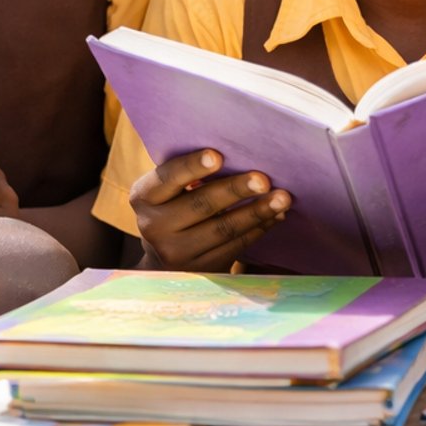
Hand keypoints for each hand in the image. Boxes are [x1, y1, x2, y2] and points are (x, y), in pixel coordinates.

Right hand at [128, 147, 289, 271]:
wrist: (164, 257)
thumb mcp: (166, 191)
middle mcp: (153, 226)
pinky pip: (235, 247)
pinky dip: (258, 229)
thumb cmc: (172, 206)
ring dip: (257, 212)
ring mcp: (176, 252)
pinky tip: (274, 217)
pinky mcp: (201, 270)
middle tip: (264, 179)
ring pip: (223, 229)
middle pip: (201, 205)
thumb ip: (187, 176)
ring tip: (282, 198)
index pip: (168, 178)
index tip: (218, 156)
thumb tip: (237, 155)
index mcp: (143, 197)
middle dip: (236, 190)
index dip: (192, 167)